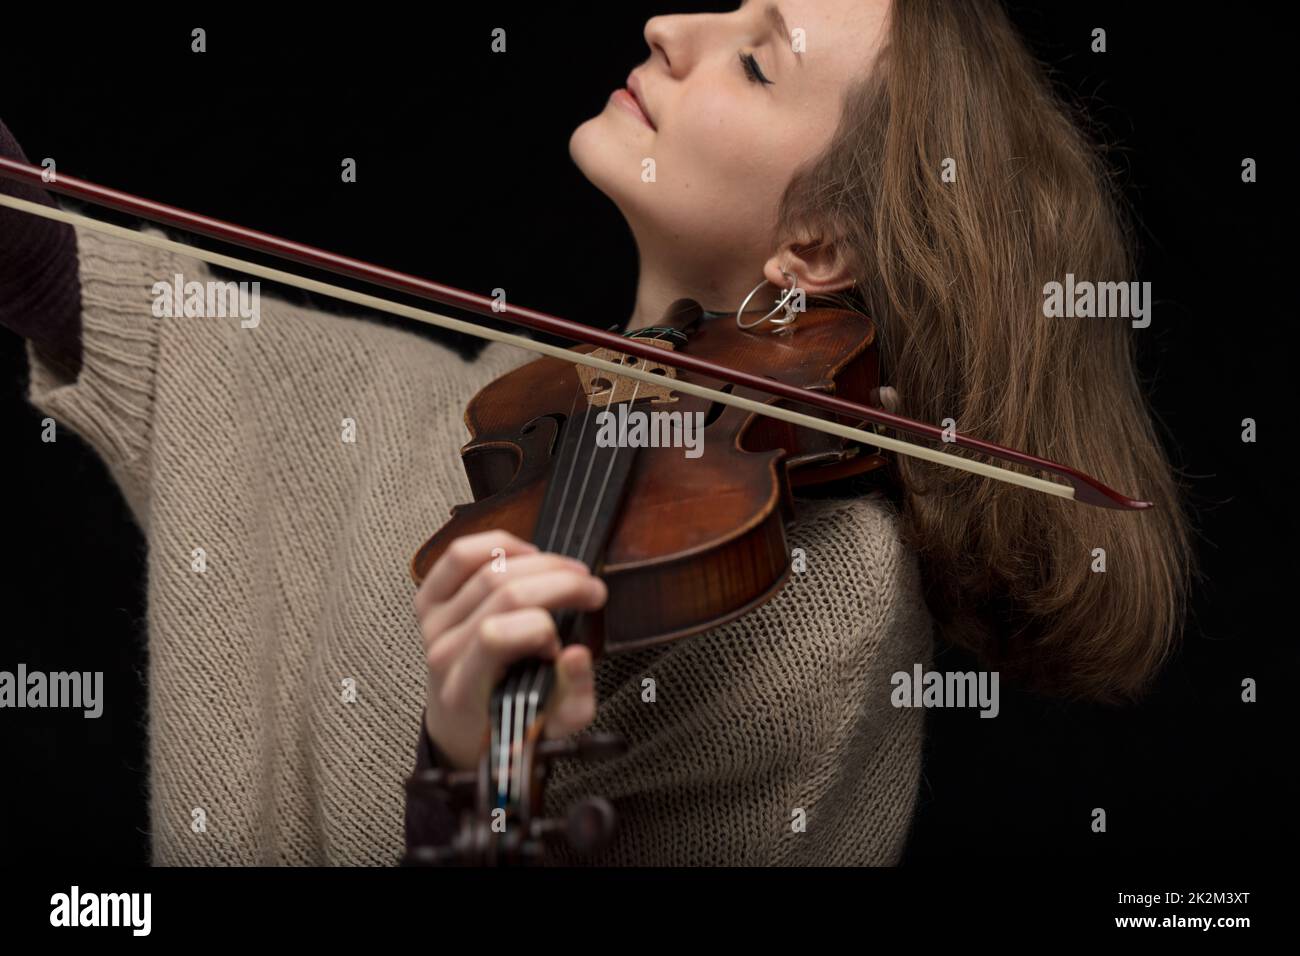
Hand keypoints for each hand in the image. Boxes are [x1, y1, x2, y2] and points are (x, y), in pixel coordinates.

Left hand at [414, 530, 605, 770]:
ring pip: (488, 568)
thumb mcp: (551, 728)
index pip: (494, 636)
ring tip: (570, 573)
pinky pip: (459, 554)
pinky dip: (499, 544)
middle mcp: (442, 651)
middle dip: (560, 583)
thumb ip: (572, 696)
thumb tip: (575, 653)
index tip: (563, 646)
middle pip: (501, 592)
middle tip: (593, 590)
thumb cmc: (508, 725)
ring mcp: (431, 623)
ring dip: (542, 561)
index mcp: (464, 689)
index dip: (540, 629)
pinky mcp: (429, 601)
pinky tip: (529, 555)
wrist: (463, 727)